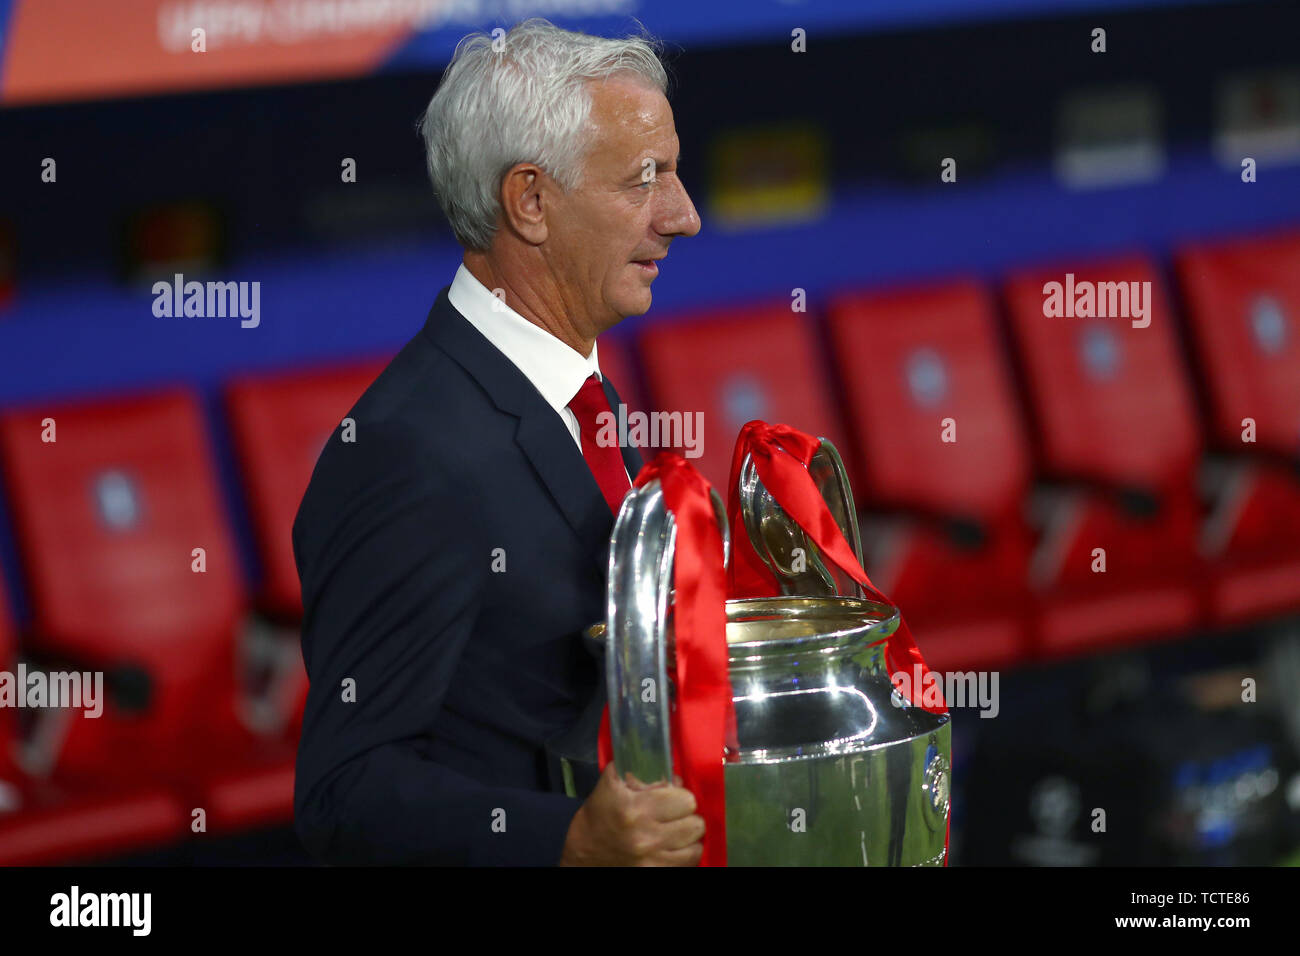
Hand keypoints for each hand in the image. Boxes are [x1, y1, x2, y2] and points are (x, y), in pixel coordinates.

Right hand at [559, 763, 704, 865]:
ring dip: (687, 838)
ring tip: (675, 832)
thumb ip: (638, 772)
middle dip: (686, 816)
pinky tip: (672, 847)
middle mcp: (645, 837)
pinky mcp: (655, 873)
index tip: (671, 797)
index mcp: (634, 809)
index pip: (686, 800)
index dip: (680, 795)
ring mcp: (652, 861)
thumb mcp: (610, 786)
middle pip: (696, 824)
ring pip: (696, 846)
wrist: (582, 857)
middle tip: (674, 815)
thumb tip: (671, 776)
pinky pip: (689, 863)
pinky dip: (684, 854)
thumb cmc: (597, 819)